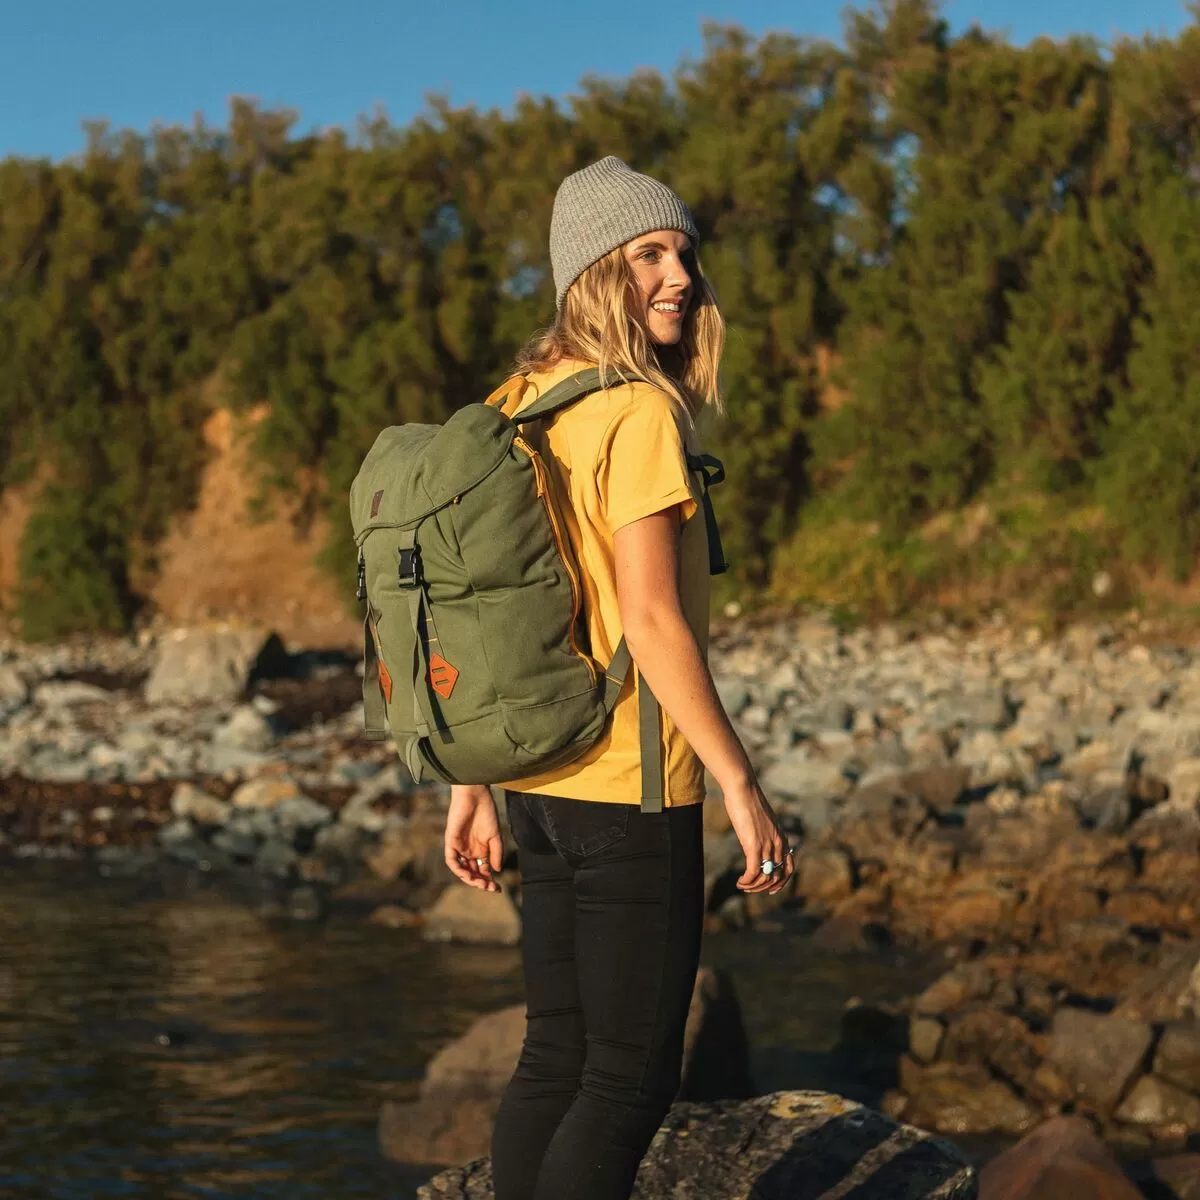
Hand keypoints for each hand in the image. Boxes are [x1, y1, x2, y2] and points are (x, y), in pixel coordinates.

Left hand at [444, 785, 503, 891]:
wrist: (476, 796)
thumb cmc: (487, 813)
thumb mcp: (495, 836)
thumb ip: (496, 853)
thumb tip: (496, 871)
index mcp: (480, 850)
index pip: (483, 870)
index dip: (489, 881)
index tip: (497, 889)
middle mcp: (469, 851)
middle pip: (473, 873)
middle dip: (481, 882)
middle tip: (489, 888)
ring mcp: (459, 847)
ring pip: (462, 869)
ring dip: (470, 879)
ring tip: (480, 883)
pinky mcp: (451, 842)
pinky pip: (451, 860)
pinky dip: (458, 869)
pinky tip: (467, 874)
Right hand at [722, 778, 792, 894]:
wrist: (743, 788)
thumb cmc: (748, 799)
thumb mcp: (761, 819)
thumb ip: (764, 831)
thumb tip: (757, 836)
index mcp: (781, 837)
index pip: (789, 867)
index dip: (782, 882)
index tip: (771, 889)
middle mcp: (777, 843)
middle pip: (778, 876)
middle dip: (765, 887)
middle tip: (752, 889)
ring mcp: (767, 845)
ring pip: (765, 876)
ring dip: (754, 886)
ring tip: (743, 886)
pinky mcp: (753, 845)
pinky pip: (753, 872)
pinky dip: (747, 881)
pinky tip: (739, 882)